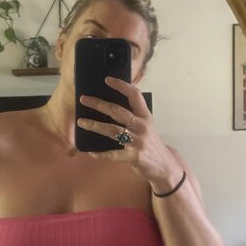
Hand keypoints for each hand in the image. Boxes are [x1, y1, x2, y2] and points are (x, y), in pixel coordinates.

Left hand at [77, 76, 181, 190]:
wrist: (164, 166)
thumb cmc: (151, 144)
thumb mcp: (146, 127)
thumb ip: (133, 117)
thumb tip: (109, 107)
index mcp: (146, 116)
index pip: (135, 95)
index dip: (121, 85)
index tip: (107, 79)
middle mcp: (142, 126)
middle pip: (118, 111)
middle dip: (99, 104)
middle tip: (84, 99)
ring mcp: (138, 142)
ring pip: (112, 130)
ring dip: (95, 125)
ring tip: (81, 122)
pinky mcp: (134, 156)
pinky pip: (113, 154)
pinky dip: (101, 153)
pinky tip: (91, 152)